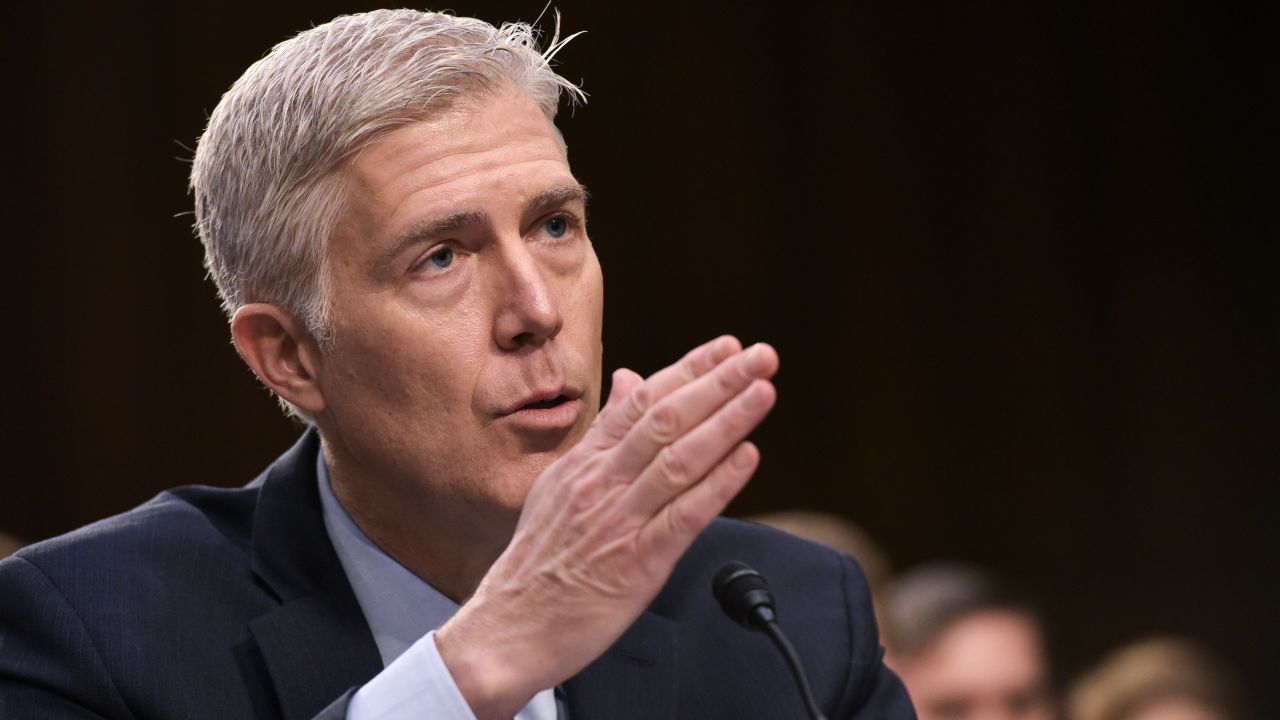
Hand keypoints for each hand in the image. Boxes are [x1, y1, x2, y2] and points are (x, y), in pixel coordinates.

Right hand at [435, 336, 778, 718]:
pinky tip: (747, 457)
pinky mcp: (637, 562)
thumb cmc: (540, 560)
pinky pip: (683, 515)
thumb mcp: (561, 482)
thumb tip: (630, 380)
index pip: (643, 400)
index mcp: (586, 460)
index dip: (689, 370)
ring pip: (680, 457)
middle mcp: (603, 481)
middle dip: (719, 382)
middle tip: (762, 355)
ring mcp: (620, 519)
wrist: (509, 627)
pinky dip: (718, 483)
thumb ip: (604, 433)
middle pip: (667, 418)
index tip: (727, 347)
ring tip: (763, 390)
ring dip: (726, 420)